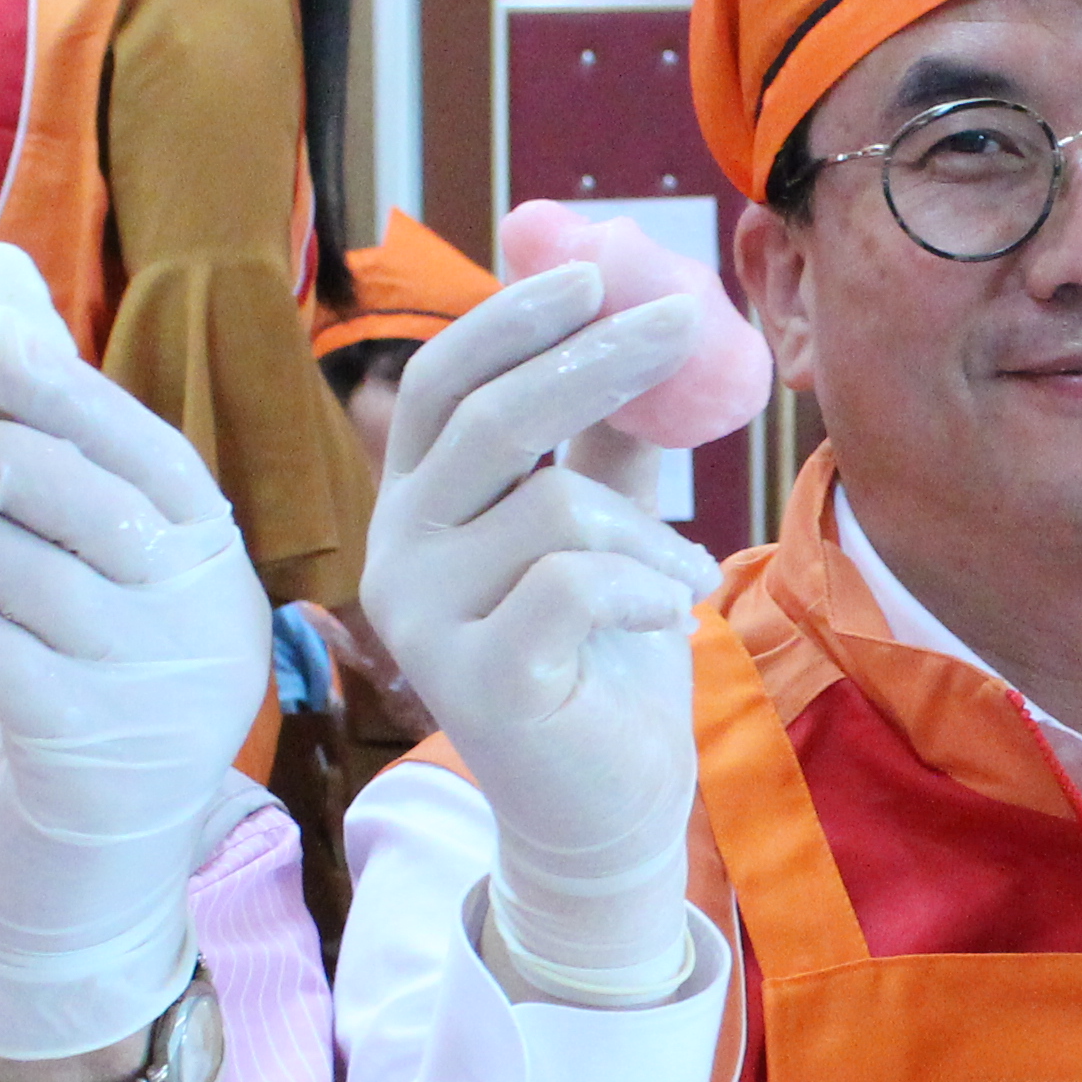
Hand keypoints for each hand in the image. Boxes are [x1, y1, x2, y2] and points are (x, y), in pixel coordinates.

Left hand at [0, 342, 274, 1064]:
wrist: (91, 890)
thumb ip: (71, 505)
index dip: (71, 395)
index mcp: (216, 574)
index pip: (155, 459)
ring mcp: (155, 692)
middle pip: (88, 505)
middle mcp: (205, 627)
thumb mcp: (104, 611)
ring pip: (26, 572)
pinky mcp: (87, 754)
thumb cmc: (82, 719)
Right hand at [360, 266, 721, 1004]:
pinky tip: (664, 622)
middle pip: (492, 418)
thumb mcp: (606, 533)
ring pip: (554, 508)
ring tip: (683, 585)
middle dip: (596, 358)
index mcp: (419, 507)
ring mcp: (424, 621)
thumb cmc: (604, 663)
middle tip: (683, 321)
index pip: (444, 385)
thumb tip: (638, 316)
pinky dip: (642, 590)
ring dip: (649, 536)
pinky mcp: (476, 681)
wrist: (605, 809)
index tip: (596, 272)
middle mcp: (398, 554)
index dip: (514, 319)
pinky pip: (574, 583)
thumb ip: (604, 441)